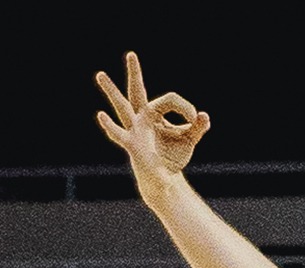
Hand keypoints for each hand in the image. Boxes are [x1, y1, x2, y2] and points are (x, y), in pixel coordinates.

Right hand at [96, 52, 211, 194]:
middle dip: (135, 73)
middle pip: (136, 90)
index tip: (195, 119)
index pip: (169, 99)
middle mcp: (142, 117)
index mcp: (155, 113)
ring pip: (121, 106)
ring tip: (100, 74)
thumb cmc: (173, 155)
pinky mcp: (131, 143)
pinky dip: (110, 126)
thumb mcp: (189, 139)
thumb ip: (198, 127)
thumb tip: (204, 116)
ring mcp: (135, 128)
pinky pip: (118, 133)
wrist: (164, 176)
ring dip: (111, 90)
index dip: (185, 107)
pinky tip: (101, 115)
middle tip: (131, 54)